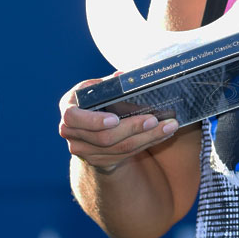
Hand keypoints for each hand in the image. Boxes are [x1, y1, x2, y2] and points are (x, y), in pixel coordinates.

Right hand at [58, 74, 180, 171]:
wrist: (89, 127)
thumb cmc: (96, 100)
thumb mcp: (98, 88)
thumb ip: (109, 84)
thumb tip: (123, 76)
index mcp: (69, 110)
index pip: (74, 118)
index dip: (94, 121)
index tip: (114, 120)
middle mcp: (71, 133)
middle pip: (104, 138)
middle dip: (133, 128)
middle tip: (156, 120)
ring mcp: (83, 151)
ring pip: (119, 149)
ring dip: (147, 138)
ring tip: (169, 126)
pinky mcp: (98, 161)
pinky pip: (125, 155)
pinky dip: (146, 144)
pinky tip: (163, 135)